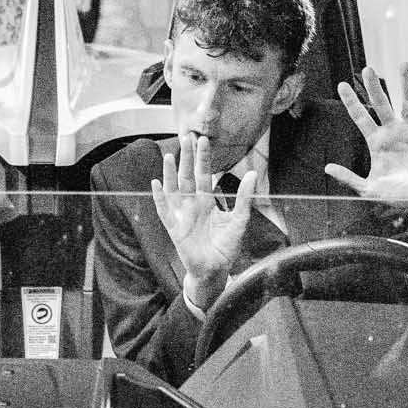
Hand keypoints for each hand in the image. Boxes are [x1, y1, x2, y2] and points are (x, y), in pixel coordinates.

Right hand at [150, 135, 258, 310]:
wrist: (215, 270)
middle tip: (186, 137)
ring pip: (174, 189)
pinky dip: (159, 198)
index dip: (203, 158)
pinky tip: (155, 184)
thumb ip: (244, 198)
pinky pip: (164, 210)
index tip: (203, 140)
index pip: (204, 174)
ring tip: (171, 156)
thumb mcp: (239, 220)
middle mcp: (193, 205)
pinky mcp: (174, 228)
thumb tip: (252, 174)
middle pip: (187, 176)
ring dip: (171, 173)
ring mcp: (182, 215)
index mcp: (208, 201)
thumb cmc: (226, 247)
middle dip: (187, 158)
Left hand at [327, 64, 407, 217]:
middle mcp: (392, 132)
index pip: (360, 117)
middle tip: (367, 69)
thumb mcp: (369, 189)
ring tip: (403, 64)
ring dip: (406, 83)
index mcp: (376, 142)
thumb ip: (349, 178)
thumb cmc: (397, 197)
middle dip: (374, 87)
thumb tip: (327, 168)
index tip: (341, 85)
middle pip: (381, 104)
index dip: (351, 102)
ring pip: (407, 101)